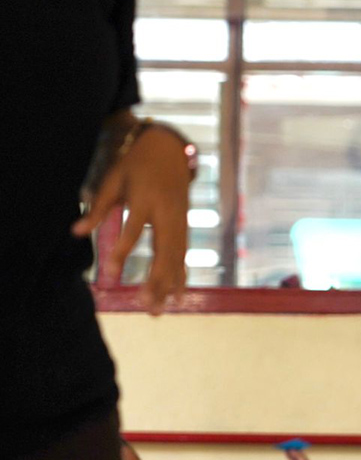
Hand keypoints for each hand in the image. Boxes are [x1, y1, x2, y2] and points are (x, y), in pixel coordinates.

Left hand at [73, 125, 191, 314]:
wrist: (169, 150)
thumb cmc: (136, 164)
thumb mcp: (113, 179)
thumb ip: (98, 208)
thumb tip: (75, 232)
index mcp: (146, 198)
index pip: (133, 230)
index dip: (121, 252)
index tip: (109, 275)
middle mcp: (168, 212)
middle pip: (163, 252)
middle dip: (155, 281)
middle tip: (145, 306)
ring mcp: (181, 221)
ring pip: (176, 257)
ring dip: (168, 285)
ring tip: (158, 310)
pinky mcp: (186, 226)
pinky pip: (184, 255)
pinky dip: (181, 277)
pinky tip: (177, 297)